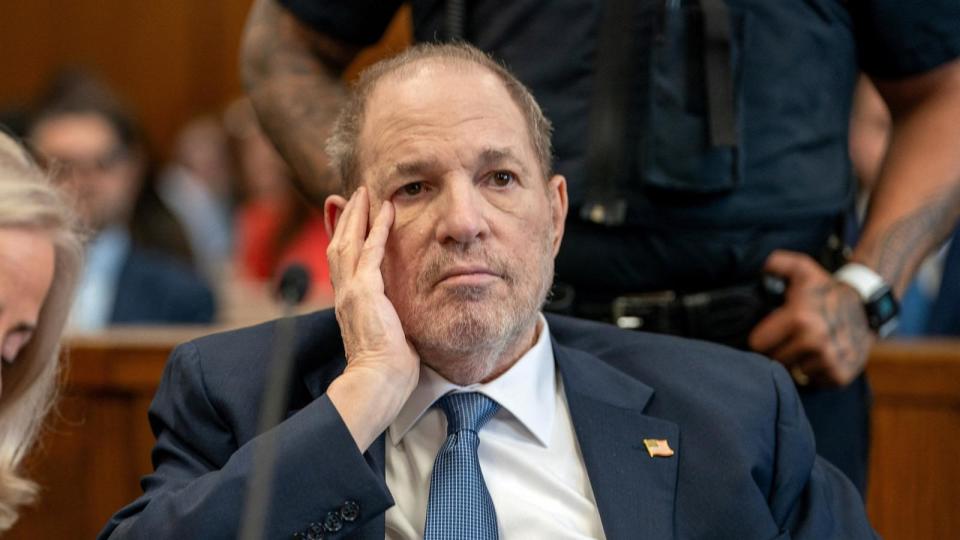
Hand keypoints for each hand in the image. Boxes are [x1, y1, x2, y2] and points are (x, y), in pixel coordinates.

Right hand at [324, 187, 419, 450]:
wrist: (377, 383)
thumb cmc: (386, 371)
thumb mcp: (386, 337)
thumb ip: (388, 321)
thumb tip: (398, 320)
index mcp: (348, 306)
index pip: (342, 264)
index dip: (344, 238)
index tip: (349, 220)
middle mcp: (344, 295)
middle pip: (337, 246)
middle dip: (344, 218)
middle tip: (350, 195)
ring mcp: (351, 292)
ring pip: (347, 242)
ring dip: (356, 215)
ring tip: (364, 193)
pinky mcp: (364, 292)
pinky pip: (370, 251)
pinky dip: (377, 228)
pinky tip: (386, 210)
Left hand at [748, 250, 874, 387]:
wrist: (866, 307)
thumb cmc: (826, 290)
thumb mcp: (803, 269)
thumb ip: (777, 263)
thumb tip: (762, 269)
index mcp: (799, 318)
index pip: (757, 344)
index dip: (761, 338)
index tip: (769, 331)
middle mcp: (814, 342)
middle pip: (774, 360)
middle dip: (777, 350)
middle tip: (787, 339)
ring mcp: (829, 360)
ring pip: (792, 373)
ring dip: (795, 362)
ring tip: (804, 346)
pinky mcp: (840, 375)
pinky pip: (812, 382)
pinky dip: (813, 372)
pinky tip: (819, 356)